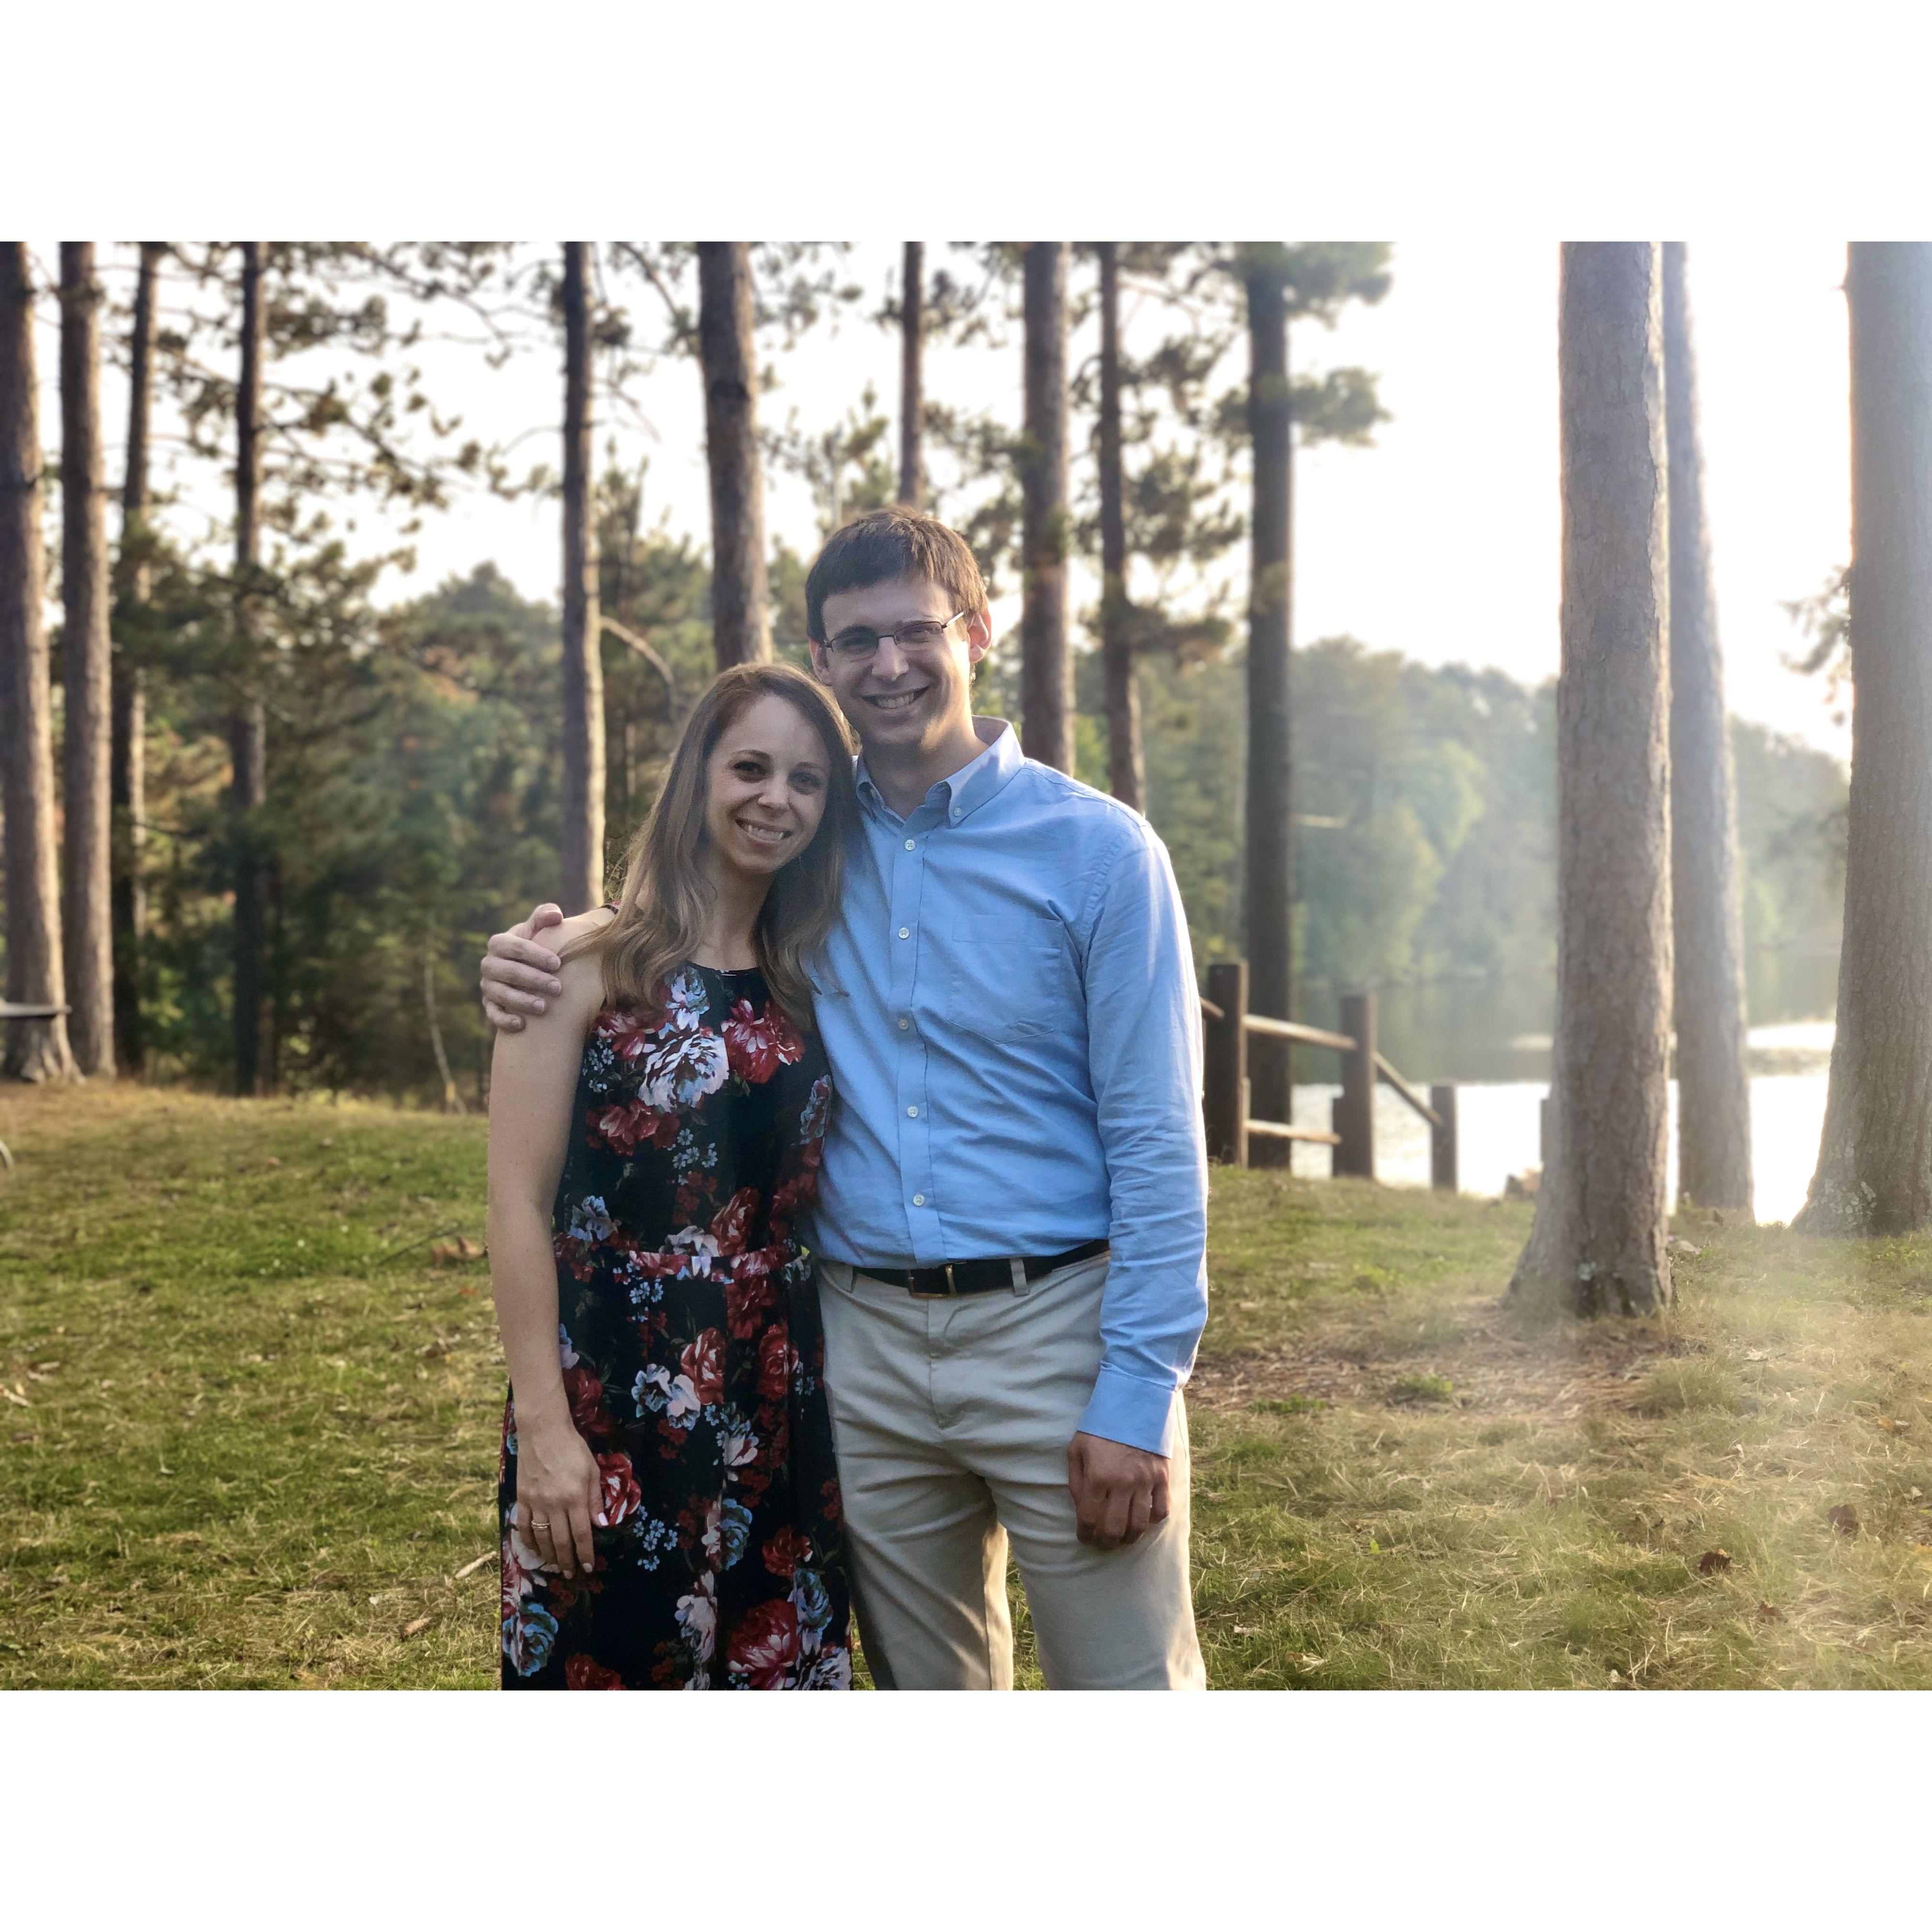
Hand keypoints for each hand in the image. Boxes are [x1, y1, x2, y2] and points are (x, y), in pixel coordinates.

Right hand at [481, 903, 565, 1033]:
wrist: (527, 967)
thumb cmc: (536, 945)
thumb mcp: (538, 929)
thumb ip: (544, 917)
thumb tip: (556, 915)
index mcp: (499, 943)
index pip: (514, 947)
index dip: (535, 955)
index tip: (558, 963)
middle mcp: (489, 964)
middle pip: (508, 972)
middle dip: (533, 980)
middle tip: (558, 988)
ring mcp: (488, 986)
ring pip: (500, 994)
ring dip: (521, 1001)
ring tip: (544, 1008)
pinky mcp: (489, 1004)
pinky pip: (493, 1014)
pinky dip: (504, 1020)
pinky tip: (522, 1025)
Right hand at [514, 1412, 604, 1579]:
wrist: (543, 1431)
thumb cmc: (572, 1448)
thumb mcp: (592, 1470)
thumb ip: (595, 1499)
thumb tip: (601, 1524)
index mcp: (575, 1497)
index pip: (582, 1534)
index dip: (585, 1553)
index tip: (588, 1567)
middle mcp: (555, 1504)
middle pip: (561, 1541)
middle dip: (567, 1560)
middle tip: (570, 1573)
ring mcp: (536, 1502)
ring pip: (542, 1537)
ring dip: (549, 1555)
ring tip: (555, 1566)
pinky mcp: (522, 1497)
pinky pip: (524, 1525)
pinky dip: (528, 1540)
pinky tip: (533, 1550)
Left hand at [1067, 1431, 1170, 1549]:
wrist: (1134, 1402)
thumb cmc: (1100, 1426)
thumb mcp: (1077, 1448)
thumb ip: (1076, 1480)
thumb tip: (1081, 1508)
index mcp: (1097, 1476)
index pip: (1089, 1518)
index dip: (1085, 1534)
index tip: (1084, 1538)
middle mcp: (1122, 1483)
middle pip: (1114, 1528)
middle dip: (1105, 1542)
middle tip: (1102, 1543)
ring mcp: (1145, 1481)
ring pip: (1138, 1525)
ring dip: (1128, 1538)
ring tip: (1122, 1538)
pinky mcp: (1162, 1477)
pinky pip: (1161, 1510)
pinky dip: (1152, 1521)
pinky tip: (1143, 1520)